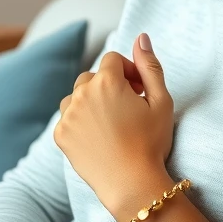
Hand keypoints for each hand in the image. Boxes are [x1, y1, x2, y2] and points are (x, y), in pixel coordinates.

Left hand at [54, 33, 174, 220]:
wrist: (132, 184)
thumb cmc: (151, 142)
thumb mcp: (162, 101)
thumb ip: (150, 65)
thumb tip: (141, 36)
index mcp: (107, 81)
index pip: (113, 60)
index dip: (128, 72)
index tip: (139, 91)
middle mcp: (82, 93)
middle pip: (93, 76)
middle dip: (109, 85)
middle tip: (128, 108)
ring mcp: (68, 115)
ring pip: (77, 96)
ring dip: (92, 101)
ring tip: (111, 122)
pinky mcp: (60, 135)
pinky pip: (68, 117)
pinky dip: (80, 121)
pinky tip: (99, 137)